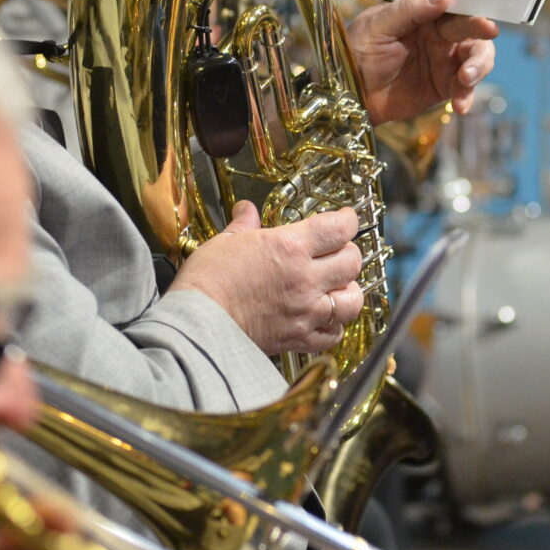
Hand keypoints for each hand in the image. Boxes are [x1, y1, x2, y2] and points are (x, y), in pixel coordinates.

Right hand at [168, 202, 363, 354]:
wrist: (196, 326)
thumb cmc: (206, 283)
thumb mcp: (225, 242)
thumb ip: (244, 225)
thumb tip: (246, 210)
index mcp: (289, 247)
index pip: (340, 227)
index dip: (347, 219)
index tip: (344, 219)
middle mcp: (305, 279)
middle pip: (352, 261)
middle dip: (348, 252)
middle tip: (337, 251)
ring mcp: (306, 311)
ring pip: (353, 300)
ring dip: (349, 290)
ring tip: (337, 286)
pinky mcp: (299, 338)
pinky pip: (334, 334)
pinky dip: (335, 325)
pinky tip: (325, 317)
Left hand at [345, 0, 498, 122]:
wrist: (350, 93)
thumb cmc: (358, 51)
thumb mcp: (377, 26)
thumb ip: (409, 10)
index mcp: (424, 13)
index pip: (453, 5)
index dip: (472, 8)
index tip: (482, 18)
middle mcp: (439, 34)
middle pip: (471, 29)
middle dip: (481, 33)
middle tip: (488, 35)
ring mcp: (444, 60)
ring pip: (476, 57)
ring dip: (479, 66)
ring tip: (466, 79)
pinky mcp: (445, 86)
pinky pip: (465, 89)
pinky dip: (467, 96)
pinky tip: (461, 106)